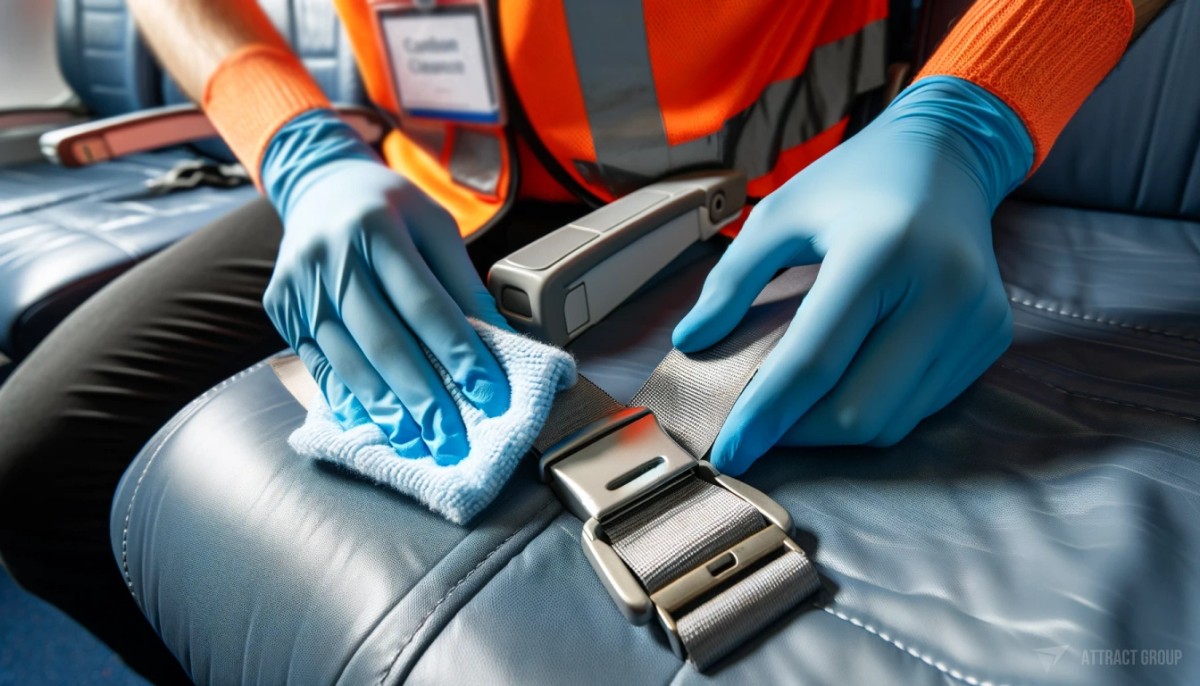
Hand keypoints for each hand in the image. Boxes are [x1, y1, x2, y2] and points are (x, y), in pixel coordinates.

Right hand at [261, 110, 510, 463]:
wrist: (319, 187)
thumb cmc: (390, 208)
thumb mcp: (434, 225)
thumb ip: (462, 281)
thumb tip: (497, 341)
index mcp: (376, 226)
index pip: (426, 304)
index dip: (460, 353)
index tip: (490, 393)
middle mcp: (331, 256)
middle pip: (384, 340)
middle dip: (423, 396)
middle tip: (452, 439)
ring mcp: (299, 284)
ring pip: (348, 359)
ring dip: (385, 408)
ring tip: (417, 441)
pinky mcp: (280, 307)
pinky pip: (318, 362)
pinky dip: (348, 397)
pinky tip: (375, 422)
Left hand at [673, 77, 1033, 473]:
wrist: (947, 155)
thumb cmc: (852, 183)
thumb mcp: (778, 215)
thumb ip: (730, 281)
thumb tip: (690, 343)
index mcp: (880, 252)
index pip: (814, 361)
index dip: (765, 416)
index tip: (728, 452)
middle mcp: (940, 290)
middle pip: (858, 411)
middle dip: (799, 433)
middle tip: (760, 424)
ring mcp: (975, 319)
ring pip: (893, 422)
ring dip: (834, 427)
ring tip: (797, 403)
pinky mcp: (991, 338)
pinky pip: (922, 406)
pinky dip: (875, 408)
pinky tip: (848, 380)